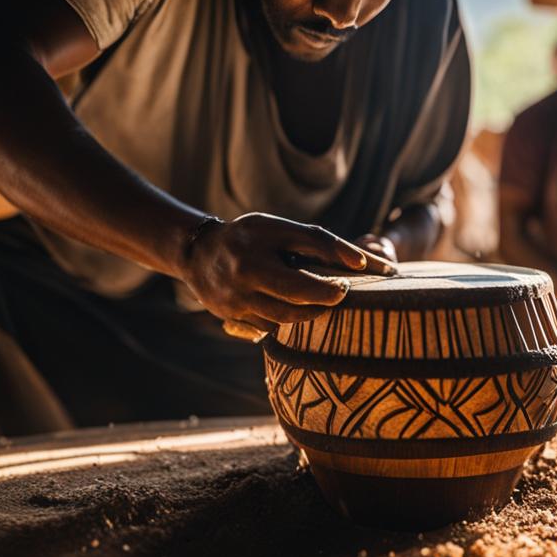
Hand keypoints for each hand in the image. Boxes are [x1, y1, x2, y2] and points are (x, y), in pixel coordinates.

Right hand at [181, 213, 390, 336]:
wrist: (197, 253)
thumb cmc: (248, 237)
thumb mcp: (277, 228)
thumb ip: (316, 241)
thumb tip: (359, 263)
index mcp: (255, 256)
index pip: (302, 274)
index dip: (331, 283)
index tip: (353, 280)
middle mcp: (242, 281)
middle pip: (294, 305)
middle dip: (324, 301)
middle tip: (342, 293)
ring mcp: (236, 304)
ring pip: (284, 321)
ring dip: (310, 314)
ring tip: (325, 301)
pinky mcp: (233, 318)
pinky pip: (269, 328)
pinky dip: (289, 321)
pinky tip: (301, 310)